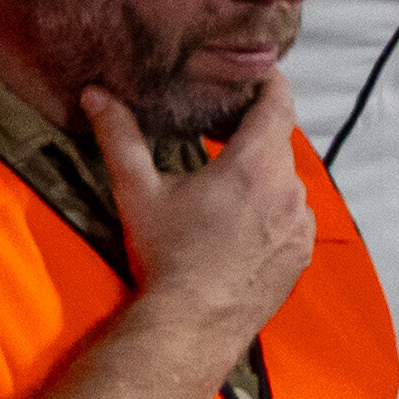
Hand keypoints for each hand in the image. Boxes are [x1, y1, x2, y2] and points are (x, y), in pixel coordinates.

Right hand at [89, 75, 324, 352]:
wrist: (193, 326)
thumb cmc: (166, 254)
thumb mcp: (139, 192)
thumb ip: (120, 137)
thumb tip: (95, 94)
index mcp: (256, 164)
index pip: (279, 101)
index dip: (268, 81)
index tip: (251, 73)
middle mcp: (291, 190)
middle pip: (279, 142)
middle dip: (253, 132)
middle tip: (219, 129)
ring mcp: (303, 225)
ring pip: (287, 181)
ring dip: (263, 174)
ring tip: (226, 183)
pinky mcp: (303, 254)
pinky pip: (294, 217)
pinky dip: (273, 209)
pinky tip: (242, 224)